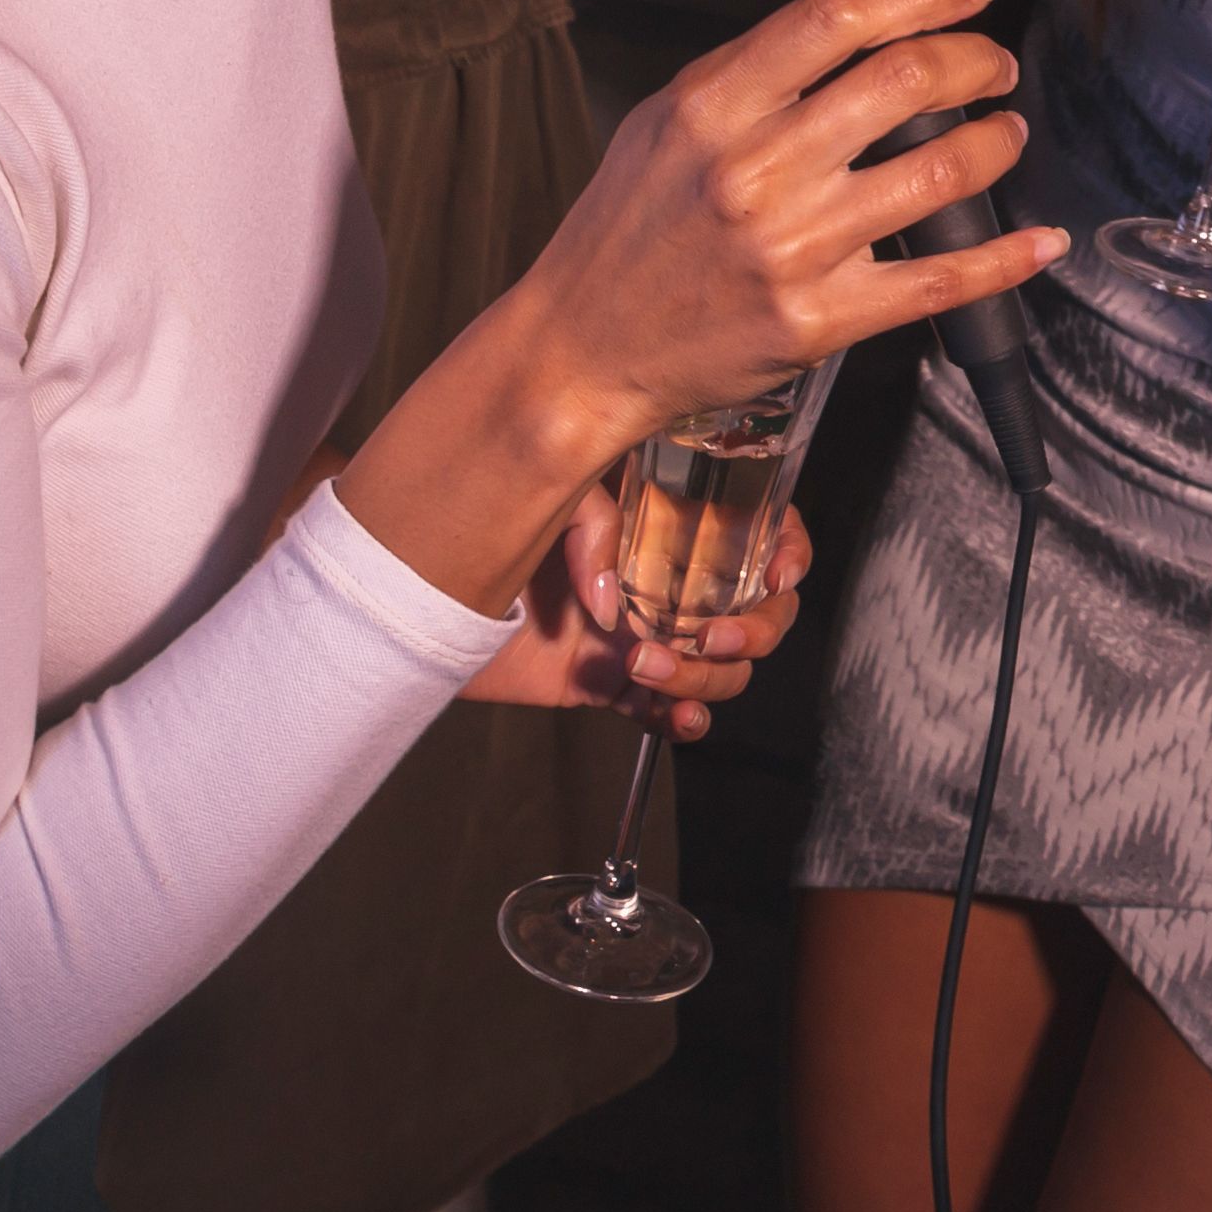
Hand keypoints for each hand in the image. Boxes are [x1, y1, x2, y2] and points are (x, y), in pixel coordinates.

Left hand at [464, 488, 812, 742]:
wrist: (424, 587)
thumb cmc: (485, 520)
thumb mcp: (549, 492)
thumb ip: (592, 528)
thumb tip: (614, 605)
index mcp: (667, 522)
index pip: (757, 528)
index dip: (786, 550)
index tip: (779, 573)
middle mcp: (667, 579)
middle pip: (757, 611)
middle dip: (753, 630)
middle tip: (710, 635)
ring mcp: (645, 632)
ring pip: (721, 668)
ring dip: (705, 676)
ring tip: (650, 667)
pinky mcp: (611, 683)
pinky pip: (669, 710)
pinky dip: (685, 718)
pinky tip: (678, 715)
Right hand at [505, 0, 1063, 455]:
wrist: (583, 349)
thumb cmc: (623, 234)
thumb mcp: (662, 124)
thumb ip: (749, 76)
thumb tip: (844, 31)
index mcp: (713, 107)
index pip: (838, 16)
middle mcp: (757, 171)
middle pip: (905, 80)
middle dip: (975, 60)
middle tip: (992, 63)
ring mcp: (793, 249)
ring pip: (938, 174)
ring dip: (995, 143)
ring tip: (1005, 132)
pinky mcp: (821, 320)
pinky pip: (938, 281)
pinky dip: (1003, 258)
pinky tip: (1035, 239)